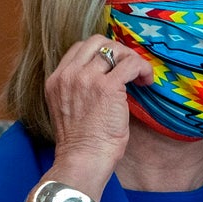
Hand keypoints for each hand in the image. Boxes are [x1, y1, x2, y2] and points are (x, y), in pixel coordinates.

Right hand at [37, 34, 152, 201]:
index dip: (101, 53)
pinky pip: (131, 64)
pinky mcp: (107, 87)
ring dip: (132, 60)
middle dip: (117, 51)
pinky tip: (146, 81)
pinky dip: (143, 69)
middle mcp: (69, 75)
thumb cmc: (81, 143)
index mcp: (57, 79)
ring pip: (116, 50)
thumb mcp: (70, 107)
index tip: (114, 66)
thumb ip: (81, 88)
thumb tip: (109, 74)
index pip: (80, 48)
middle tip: (128, 68)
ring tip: (140, 77)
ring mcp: (87, 79)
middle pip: (97, 41)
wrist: (82, 160)